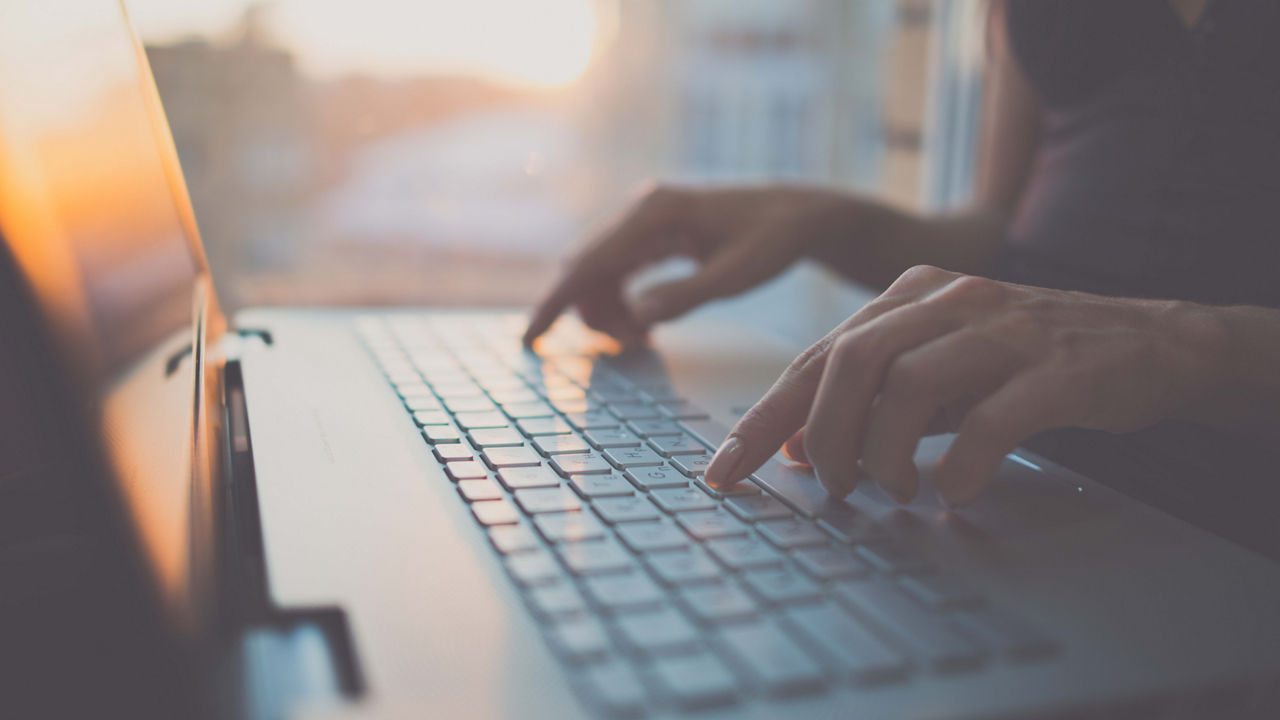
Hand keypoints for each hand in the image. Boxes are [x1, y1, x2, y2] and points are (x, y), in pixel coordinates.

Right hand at [523, 184, 851, 345]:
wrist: (800, 215)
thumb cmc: (774, 241)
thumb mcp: (736, 276)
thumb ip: (685, 296)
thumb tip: (637, 316)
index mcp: (655, 213)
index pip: (589, 263)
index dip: (556, 303)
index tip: (530, 339)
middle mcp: (641, 209)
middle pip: (587, 268)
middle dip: (592, 315)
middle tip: (630, 348)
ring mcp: (645, 219)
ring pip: (599, 272)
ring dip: (607, 311)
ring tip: (643, 340)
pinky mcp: (653, 231)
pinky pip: (618, 269)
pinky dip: (621, 300)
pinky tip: (643, 325)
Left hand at [704, 265, 1226, 506]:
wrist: (1152, 341)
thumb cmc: (1028, 363)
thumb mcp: (939, 370)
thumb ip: (870, 400)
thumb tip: (795, 447)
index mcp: (909, 296)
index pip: (816, 357)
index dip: (764, 417)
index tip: (724, 470)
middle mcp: (949, 301)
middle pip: (851, 360)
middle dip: (821, 434)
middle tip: (830, 487)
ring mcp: (1005, 330)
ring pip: (911, 383)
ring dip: (884, 450)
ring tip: (893, 491)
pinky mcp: (1059, 368)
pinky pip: (993, 417)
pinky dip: (962, 462)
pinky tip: (955, 491)